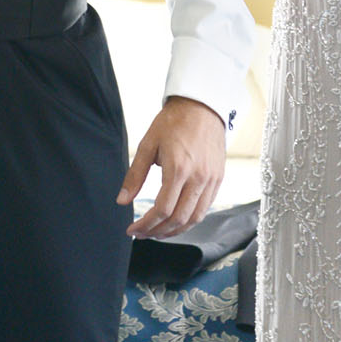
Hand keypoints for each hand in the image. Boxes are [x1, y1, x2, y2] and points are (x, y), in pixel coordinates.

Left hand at [118, 96, 225, 236]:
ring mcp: (211, 180)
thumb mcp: (148, 145)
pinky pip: (205, 208)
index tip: (132, 229)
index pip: (162, 209)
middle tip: (142, 234)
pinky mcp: (218, 179)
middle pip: (178, 219)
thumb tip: (122, 200)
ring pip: (194, 218)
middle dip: (157, 232)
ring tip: (157, 232)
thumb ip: (135, 175)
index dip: (145, 224)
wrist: (202, 107)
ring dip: (175, 231)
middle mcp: (198, 177)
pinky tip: (175, 220)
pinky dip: (190, 220)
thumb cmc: (173, 122)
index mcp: (178, 168)